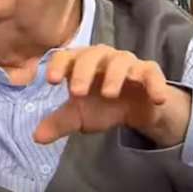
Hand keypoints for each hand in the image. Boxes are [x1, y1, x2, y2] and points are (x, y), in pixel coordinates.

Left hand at [33, 45, 191, 147]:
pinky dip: (154, 84)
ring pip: (121, 60)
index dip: (58, 65)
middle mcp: (104, 57)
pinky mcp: (149, 72)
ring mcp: (128, 63)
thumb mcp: (80, 116)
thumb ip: (59, 123)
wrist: (136, 110)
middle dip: (83, 71)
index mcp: (81, 63)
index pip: (66, 55)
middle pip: (92, 54)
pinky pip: (152, 73)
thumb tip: (37, 137)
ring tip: (109, 94)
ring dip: (114, 75)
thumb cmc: (101, 105)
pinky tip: (156, 98)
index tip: (50, 81)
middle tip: (76, 92)